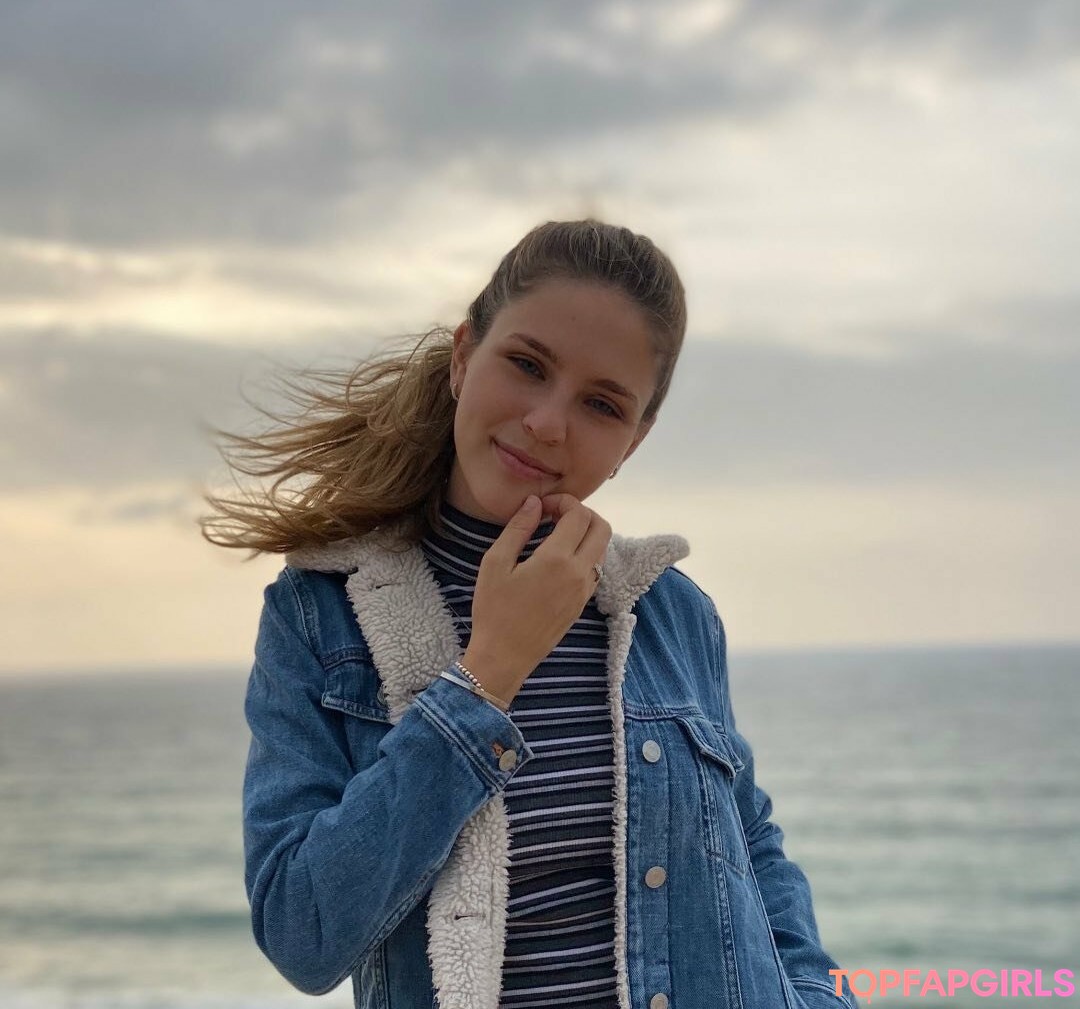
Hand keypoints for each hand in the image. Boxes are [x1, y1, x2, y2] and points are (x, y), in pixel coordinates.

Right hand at [463, 493, 611, 701]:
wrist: (504, 656)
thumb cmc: (493, 610)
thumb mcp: (495, 563)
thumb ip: (517, 528)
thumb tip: (534, 502)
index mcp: (557, 559)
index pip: (579, 515)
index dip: (563, 501)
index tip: (542, 506)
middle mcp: (579, 573)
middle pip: (602, 527)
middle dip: (581, 513)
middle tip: (554, 516)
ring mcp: (585, 590)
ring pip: (602, 548)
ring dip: (586, 533)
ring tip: (555, 535)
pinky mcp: (583, 603)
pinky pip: (596, 568)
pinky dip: (585, 553)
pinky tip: (558, 558)